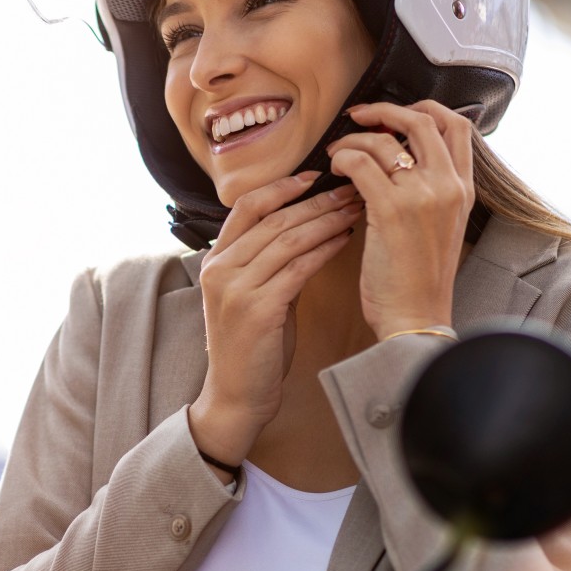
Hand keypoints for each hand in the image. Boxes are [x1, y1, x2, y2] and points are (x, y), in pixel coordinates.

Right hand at [190, 171, 363, 465]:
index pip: (246, 206)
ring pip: (288, 238)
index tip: (316, 174)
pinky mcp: (257, 309)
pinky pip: (297, 268)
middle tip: (351, 186)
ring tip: (355, 207)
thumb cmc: (253, 346)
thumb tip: (304, 226)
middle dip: (316, 200)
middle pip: (273, 218)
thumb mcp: (253, 294)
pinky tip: (346, 239)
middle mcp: (220, 268)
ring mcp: (235, 288)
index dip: (282, 186)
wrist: (237, 395)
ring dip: (326, 219)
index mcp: (215, 260)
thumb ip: (268, 261)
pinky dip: (324, 249)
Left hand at [326, 100, 475, 339]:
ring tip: (338, 152)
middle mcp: (448, 187)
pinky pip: (361, 162)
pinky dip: (343, 157)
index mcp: (464, 190)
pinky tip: (335, 169)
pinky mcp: (392, 210)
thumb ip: (432, 192)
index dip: (424, 109)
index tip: (395, 115)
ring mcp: (423, 197)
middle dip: (386, 110)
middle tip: (360, 117)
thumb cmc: (419, 280)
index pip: (457, 126)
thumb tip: (400, 159)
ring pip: (385, 140)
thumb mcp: (441, 228)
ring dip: (354, 139)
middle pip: (423, 120)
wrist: (416, 318)